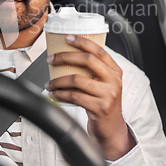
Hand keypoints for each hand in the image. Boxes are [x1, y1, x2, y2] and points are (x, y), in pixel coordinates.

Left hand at [46, 34, 135, 160]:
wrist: (111, 127)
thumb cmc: (103, 102)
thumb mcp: (104, 83)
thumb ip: (94, 70)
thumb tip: (67, 55)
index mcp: (115, 70)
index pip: (99, 50)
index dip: (82, 42)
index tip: (67, 38)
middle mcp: (114, 80)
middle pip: (87, 60)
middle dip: (65, 57)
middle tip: (51, 59)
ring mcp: (108, 94)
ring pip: (77, 79)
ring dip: (58, 80)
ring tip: (49, 83)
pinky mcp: (99, 107)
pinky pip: (74, 96)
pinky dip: (60, 94)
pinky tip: (54, 94)